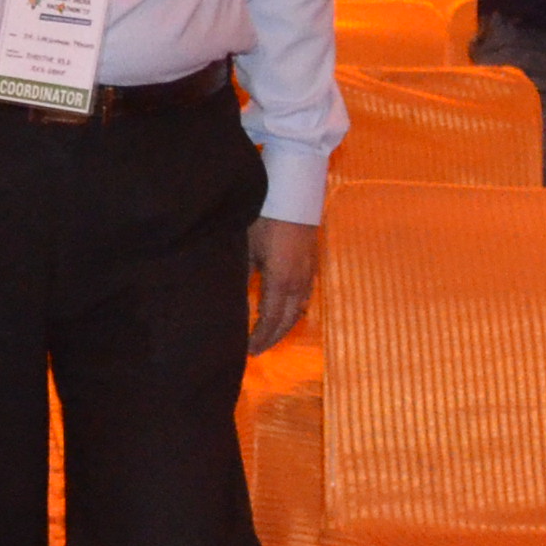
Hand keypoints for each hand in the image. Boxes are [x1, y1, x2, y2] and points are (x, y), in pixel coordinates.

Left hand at [245, 216, 320, 352]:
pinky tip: (286, 313)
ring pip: (298, 310)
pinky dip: (294, 311)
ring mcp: (308, 274)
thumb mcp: (246, 247)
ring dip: (284, 326)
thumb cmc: (266, 218)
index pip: (270, 319)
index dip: (260, 337)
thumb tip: (233, 300)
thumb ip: (242, 275)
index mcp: (281, 281)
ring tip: (269, 336)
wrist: (293, 195)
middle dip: (272, 337)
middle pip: (287, 320)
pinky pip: (304, 297)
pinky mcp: (312, 265)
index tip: (248, 350)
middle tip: (257, 350)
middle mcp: (298, 283)